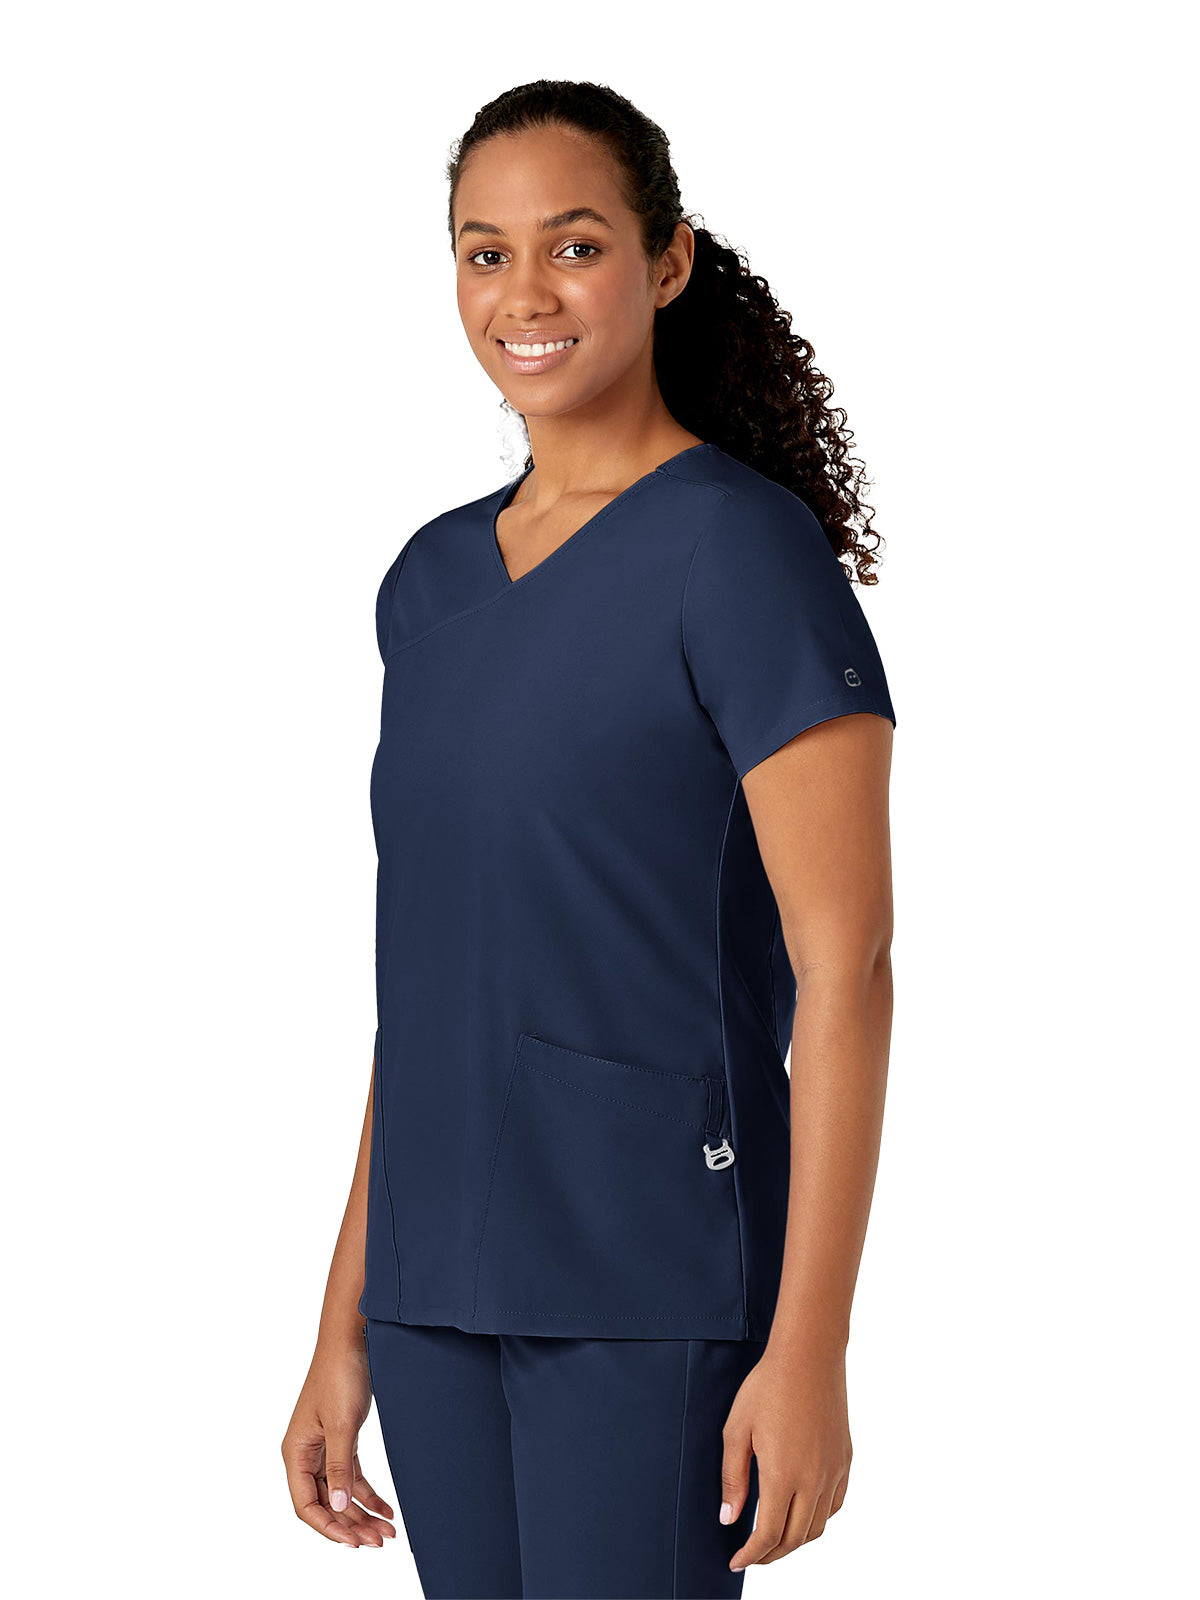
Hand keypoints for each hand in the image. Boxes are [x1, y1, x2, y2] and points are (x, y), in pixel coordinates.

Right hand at [281, 1331, 396, 1547]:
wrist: (352, 1338)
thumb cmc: (340, 1374)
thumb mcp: (342, 1424)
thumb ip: (339, 1467)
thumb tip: (337, 1506)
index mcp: (295, 1452)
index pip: (306, 1505)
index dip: (329, 1527)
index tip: (355, 1542)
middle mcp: (306, 1453)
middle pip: (325, 1503)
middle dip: (351, 1524)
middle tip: (379, 1541)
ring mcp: (323, 1447)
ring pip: (340, 1492)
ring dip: (362, 1512)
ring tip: (387, 1531)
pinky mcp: (342, 1438)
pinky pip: (352, 1475)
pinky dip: (368, 1493)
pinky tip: (386, 1508)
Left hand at [720, 1342, 850, 1569]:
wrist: (808, 1355)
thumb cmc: (767, 1387)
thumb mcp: (736, 1430)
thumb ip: (732, 1479)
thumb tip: (728, 1519)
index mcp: (784, 1477)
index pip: (768, 1535)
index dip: (751, 1555)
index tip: (735, 1561)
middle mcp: (814, 1481)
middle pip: (795, 1539)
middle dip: (771, 1554)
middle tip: (751, 1555)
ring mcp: (834, 1471)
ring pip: (818, 1526)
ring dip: (795, 1540)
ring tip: (774, 1538)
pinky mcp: (845, 1459)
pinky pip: (835, 1504)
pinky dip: (818, 1518)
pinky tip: (803, 1511)